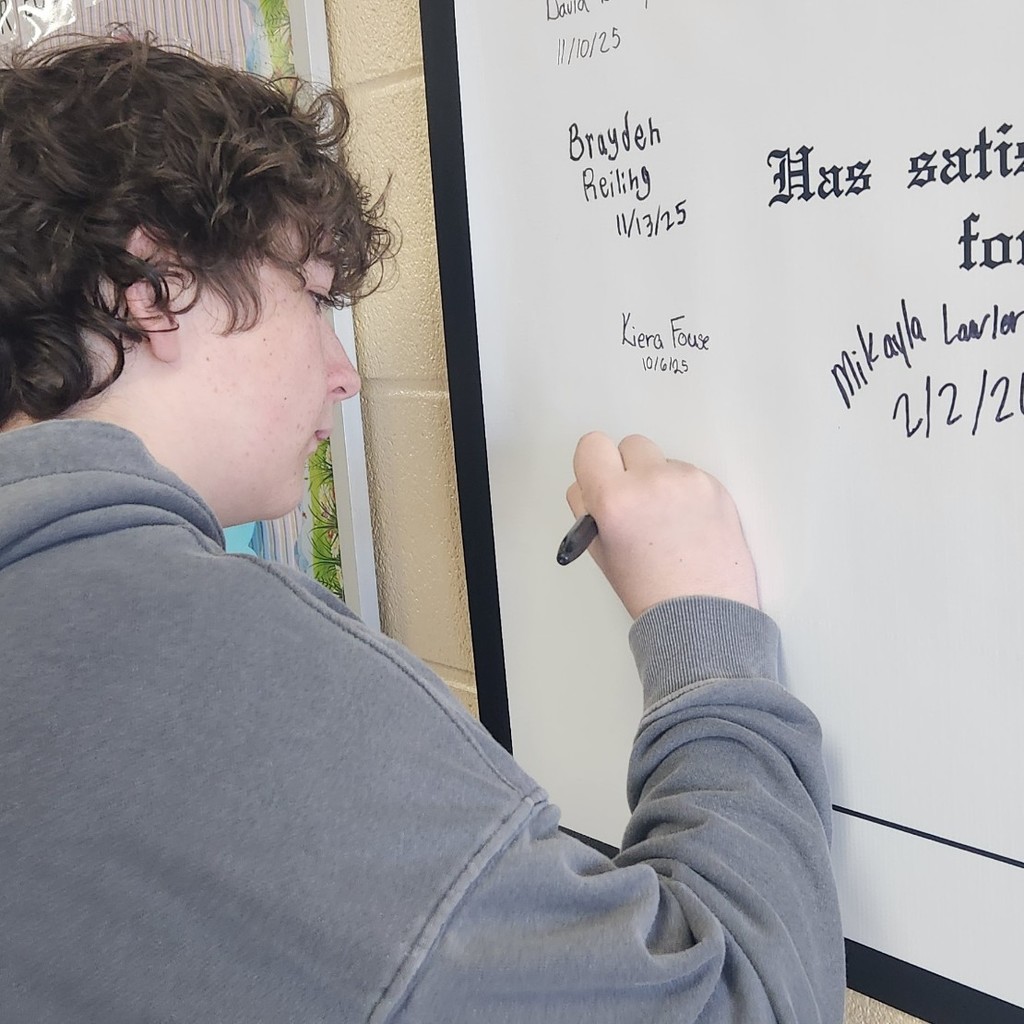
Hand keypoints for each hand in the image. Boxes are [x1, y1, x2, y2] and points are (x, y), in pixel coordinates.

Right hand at [566, 432, 758, 617]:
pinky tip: (687, 525)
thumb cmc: (651, 592)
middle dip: (628, 469)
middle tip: (635, 503)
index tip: (602, 481)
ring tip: (666, 523)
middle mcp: (651, 481)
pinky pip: (689, 475)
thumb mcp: (599, 551)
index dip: (594, 465)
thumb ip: (589, 509)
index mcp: (614, 499)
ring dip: (659, 481)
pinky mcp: (715, 486)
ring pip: (662, 461)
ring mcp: (688, 481)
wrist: (704, 614)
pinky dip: (685, 493)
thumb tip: (592, 485)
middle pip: (630, 445)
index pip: (591, 445)